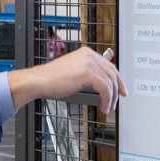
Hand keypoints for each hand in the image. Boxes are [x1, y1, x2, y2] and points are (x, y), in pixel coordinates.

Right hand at [7, 47, 124, 111]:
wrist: (39, 81)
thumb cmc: (51, 80)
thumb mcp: (73, 73)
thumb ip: (88, 75)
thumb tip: (101, 87)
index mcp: (86, 53)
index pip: (109, 65)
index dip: (117, 79)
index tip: (120, 90)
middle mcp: (89, 55)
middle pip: (113, 73)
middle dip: (117, 89)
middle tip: (117, 101)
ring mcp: (89, 63)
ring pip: (110, 82)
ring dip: (111, 98)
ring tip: (107, 107)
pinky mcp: (88, 73)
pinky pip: (105, 88)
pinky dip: (106, 99)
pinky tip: (103, 106)